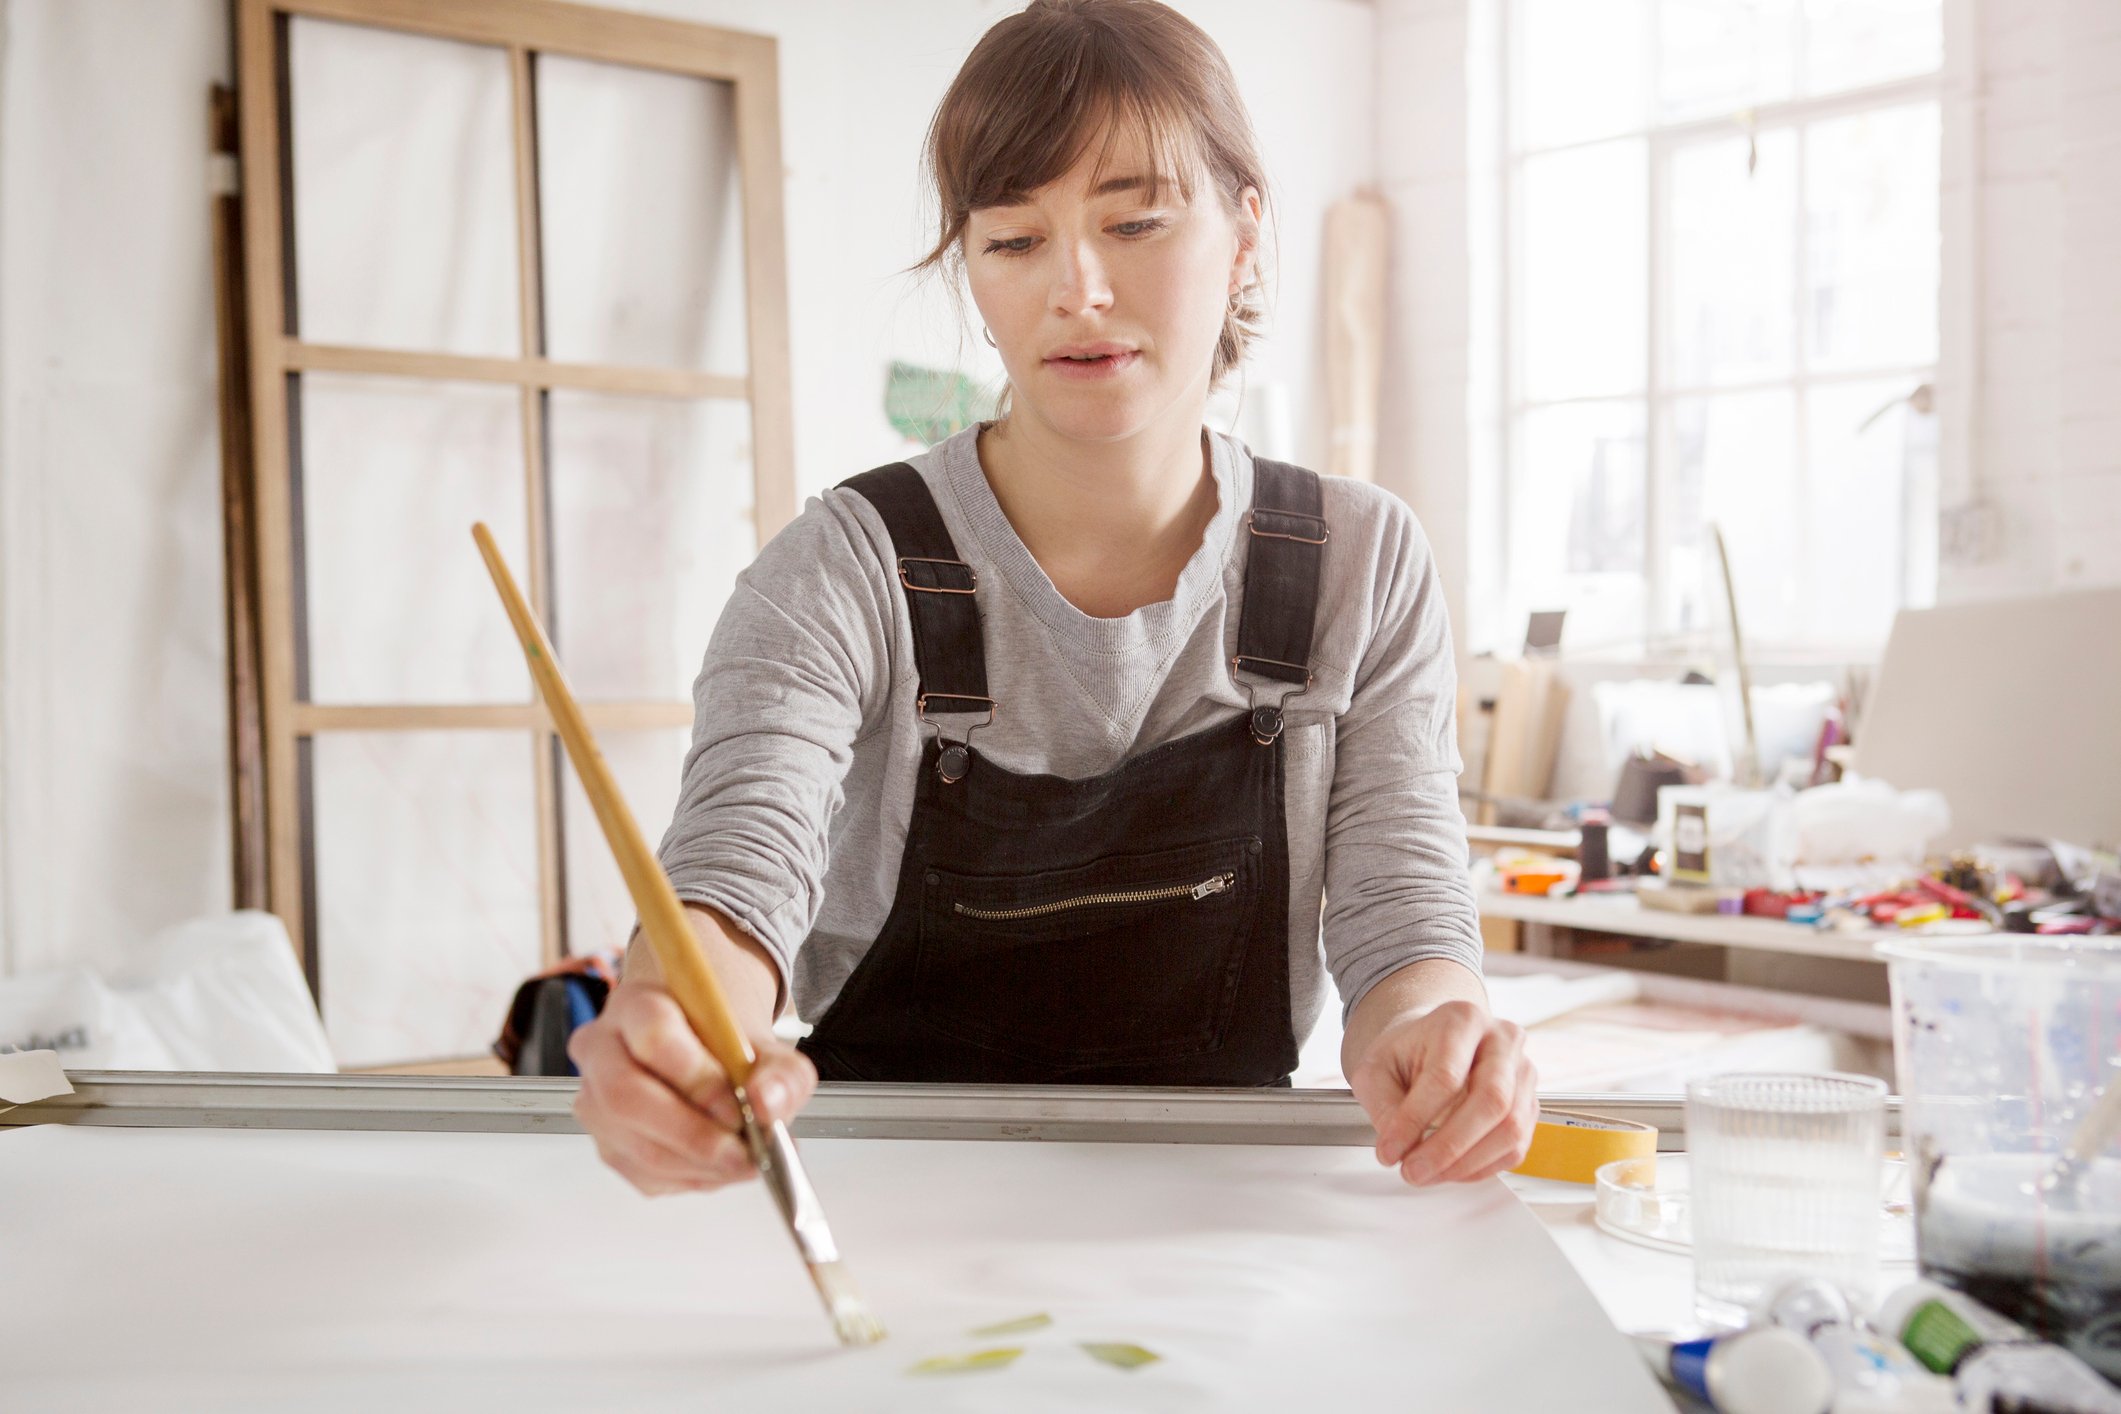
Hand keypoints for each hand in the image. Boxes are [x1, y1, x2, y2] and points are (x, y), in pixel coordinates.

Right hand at [568, 978, 817, 1195]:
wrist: (703, 1049)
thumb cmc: (726, 1043)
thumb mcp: (769, 1046)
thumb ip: (781, 1072)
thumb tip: (767, 1104)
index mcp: (636, 1005)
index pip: (654, 1037)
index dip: (697, 1079)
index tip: (739, 1106)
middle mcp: (601, 1049)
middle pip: (626, 1095)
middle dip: (691, 1133)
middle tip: (742, 1150)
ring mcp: (595, 1099)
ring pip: (632, 1143)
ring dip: (695, 1163)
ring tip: (743, 1162)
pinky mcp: (605, 1142)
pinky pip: (640, 1172)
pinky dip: (689, 1178)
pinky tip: (720, 1168)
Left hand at [1347, 999, 1537, 1186]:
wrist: (1430, 1044)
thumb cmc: (1406, 1053)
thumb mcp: (1375, 1069)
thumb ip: (1383, 1105)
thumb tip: (1398, 1147)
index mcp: (1461, 1019)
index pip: (1446, 1075)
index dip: (1416, 1120)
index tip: (1390, 1149)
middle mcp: (1502, 1039)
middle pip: (1491, 1100)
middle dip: (1449, 1147)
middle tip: (1414, 1170)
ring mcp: (1523, 1071)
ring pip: (1510, 1127)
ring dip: (1466, 1163)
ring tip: (1428, 1173)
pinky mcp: (1530, 1103)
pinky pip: (1516, 1146)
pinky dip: (1482, 1167)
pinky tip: (1451, 1170)